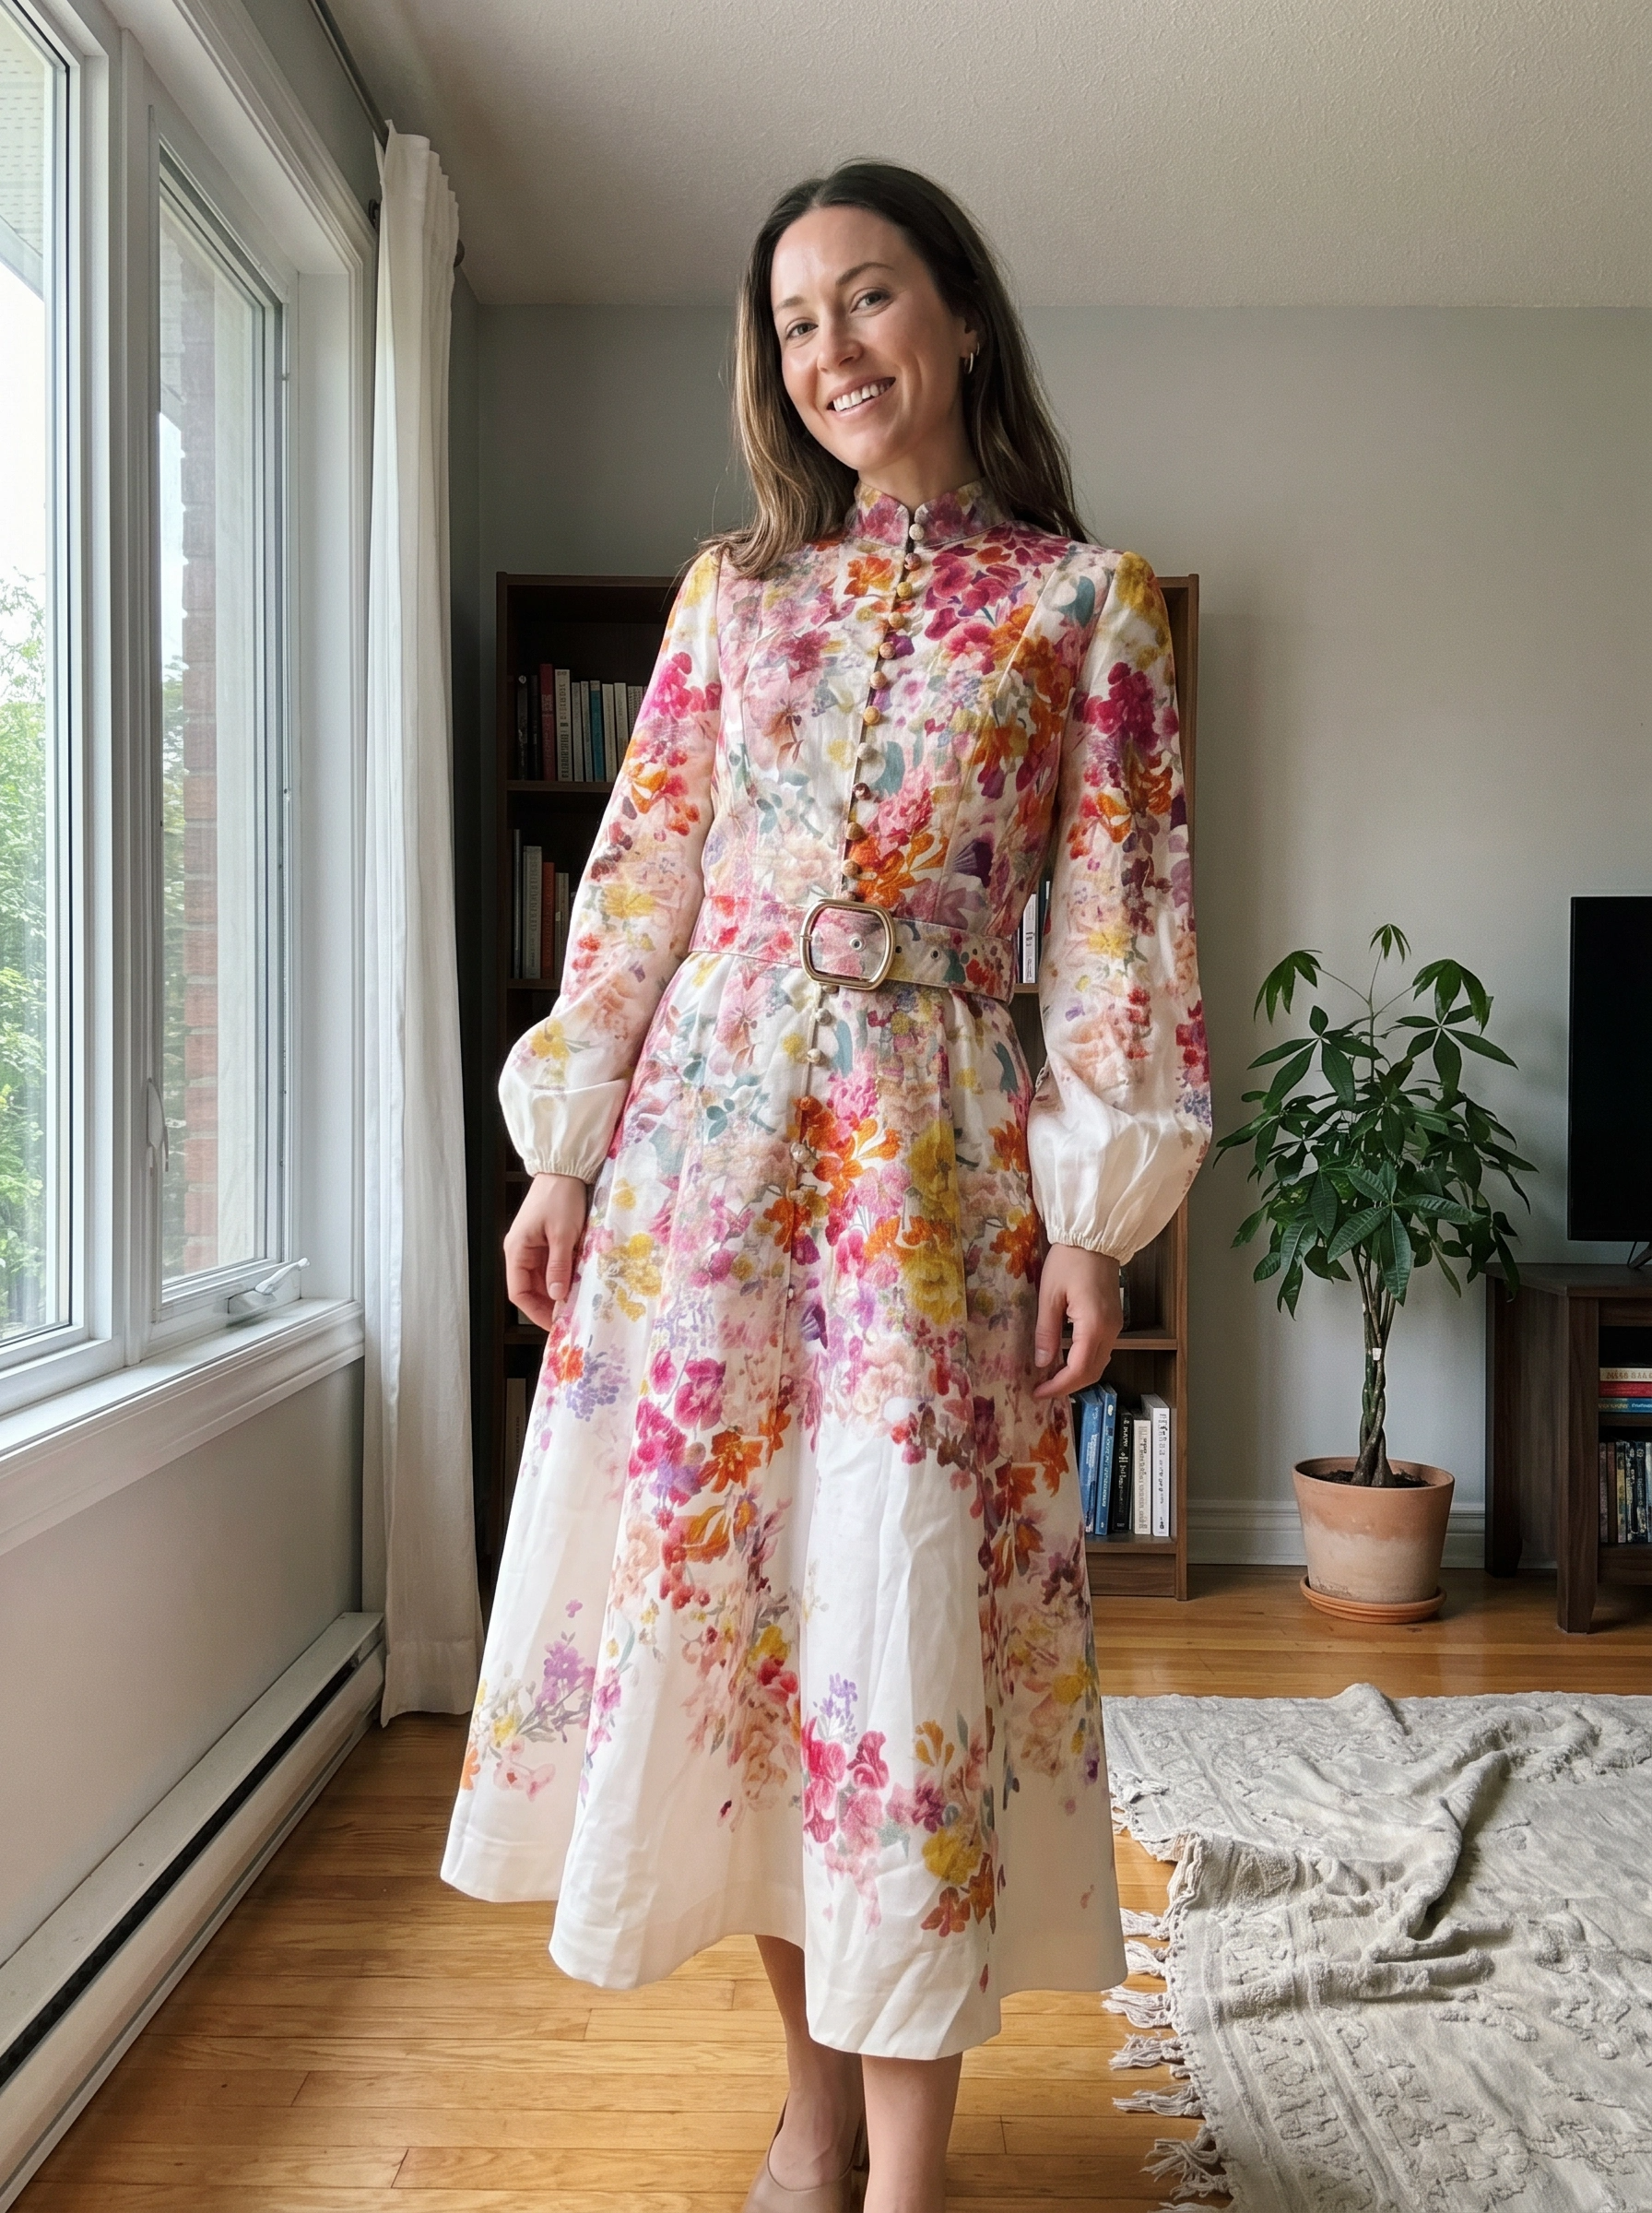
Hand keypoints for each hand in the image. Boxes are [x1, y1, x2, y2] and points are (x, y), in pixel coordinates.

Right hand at [505, 1172, 589, 1331]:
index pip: (518, 1292)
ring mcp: (533, 1246)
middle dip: (548, 1304)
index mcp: (517, 1250)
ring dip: (558, 1291)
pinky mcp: (545, 1241)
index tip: (554, 1324)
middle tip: (570, 1317)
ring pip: (542, 1279)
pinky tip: (578, 1283)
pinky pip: (552, 1266)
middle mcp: (520, 1251)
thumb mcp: (562, 1235)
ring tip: (577, 1303)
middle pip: (530, 1288)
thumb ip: (558, 1266)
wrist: (564, 1169)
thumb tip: (556, 1297)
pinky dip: (564, 1276)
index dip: (535, 1312)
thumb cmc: (560, 1198)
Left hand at [1032, 1244, 1123, 1398]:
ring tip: (1052, 1379)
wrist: (1094, 1237)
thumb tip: (1042, 1362)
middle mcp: (1110, 1331)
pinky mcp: (1113, 1320)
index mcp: (1094, 1325)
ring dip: (1077, 1376)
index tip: (1039, 1392)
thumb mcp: (1049, 1295)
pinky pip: (1101, 1350)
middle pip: (1093, 1372)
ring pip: (1099, 1364)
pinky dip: (1085, 1362)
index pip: (1080, 1370)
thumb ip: (1047, 1331)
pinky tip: (1066, 1361)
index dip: (1059, 1386)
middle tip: (1043, 1390)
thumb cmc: (1069, 1261)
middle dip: (1069, 1386)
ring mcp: (1115, 1326)